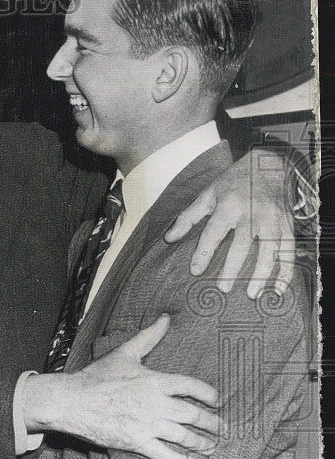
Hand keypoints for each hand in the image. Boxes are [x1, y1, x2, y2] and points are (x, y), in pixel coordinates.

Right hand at [22, 315, 219, 458]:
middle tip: (221, 429)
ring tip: (211, 446)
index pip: (192, 387)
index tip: (216, 401)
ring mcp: (148, 425)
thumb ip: (148, 337)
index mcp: (155, 381)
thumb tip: (165, 319)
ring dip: (202, 443)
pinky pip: (167, 456)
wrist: (71, 401)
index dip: (208, 394)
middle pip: (194, 415)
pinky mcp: (137, 443)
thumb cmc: (96, 377)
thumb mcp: (124, 353)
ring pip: (184, 437)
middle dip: (212, 424)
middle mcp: (156, 404)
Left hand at [164, 149, 293, 297]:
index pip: (214, 232)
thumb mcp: (208, 194)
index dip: (204, 252)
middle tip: (223, 288)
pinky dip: (287, 270)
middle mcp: (252, 213)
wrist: (270, 164)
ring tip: (252, 294)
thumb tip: (168, 239)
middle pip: (243, 244)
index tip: (195, 271)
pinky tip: (279, 289)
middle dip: (233, 268)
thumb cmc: (234, 182)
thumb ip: (188, 217)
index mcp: (229, 205)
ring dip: (262, 274)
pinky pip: (289, 250)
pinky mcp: (288, 224)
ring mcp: (273, 219)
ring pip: (270, 250)